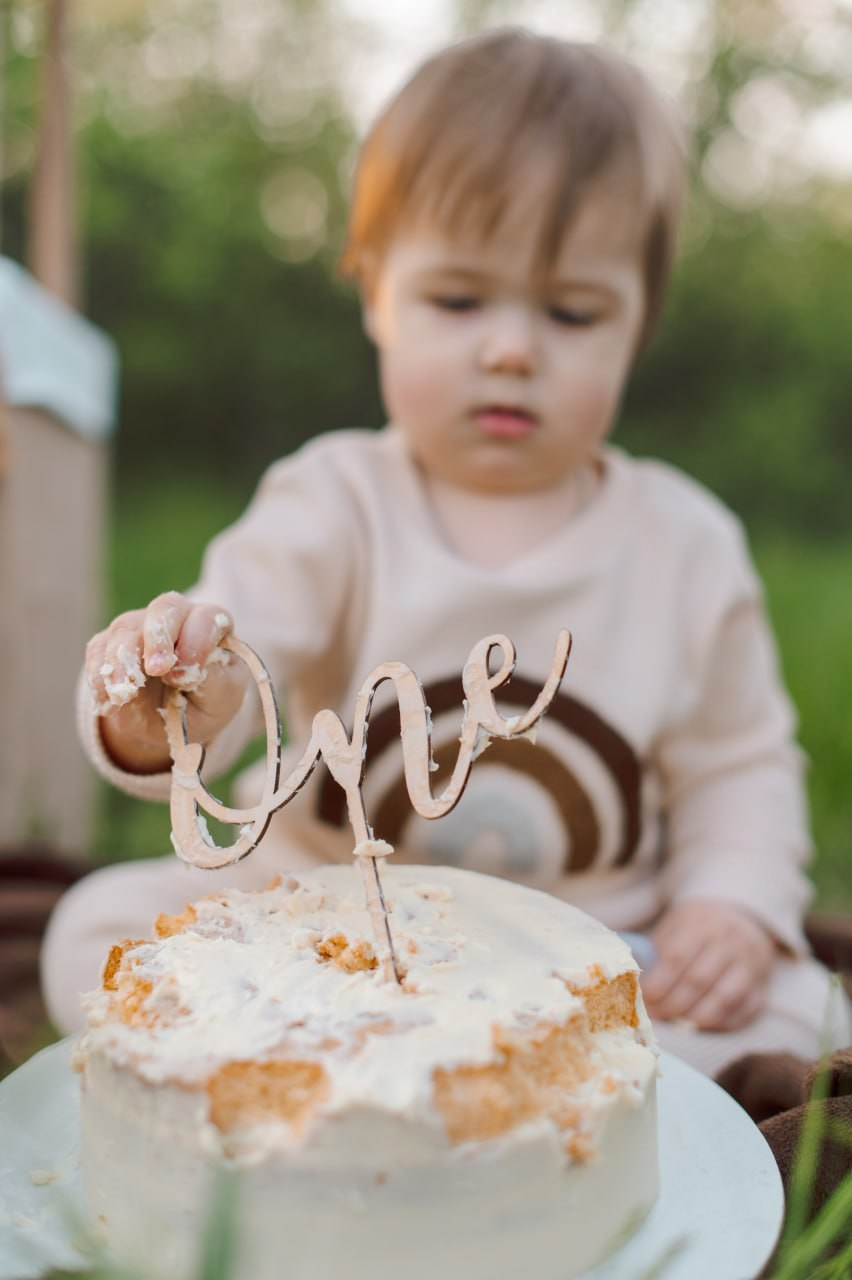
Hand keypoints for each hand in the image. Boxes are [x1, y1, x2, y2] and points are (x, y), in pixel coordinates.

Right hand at [85, 592, 248, 772]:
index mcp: (210, 625)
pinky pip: (98, 650)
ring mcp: (140, 627)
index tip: (185, 677)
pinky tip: (108, 704)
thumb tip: (188, 669)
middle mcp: (176, 618)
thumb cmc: (209, 702)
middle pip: (164, 609)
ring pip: (125, 628)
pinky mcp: (110, 644)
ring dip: (122, 661)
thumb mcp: (223, 697)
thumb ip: (215, 679)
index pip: (206, 618)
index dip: (196, 643)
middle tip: (155, 669)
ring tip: (122, 694)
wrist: (175, 722)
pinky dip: (100, 677)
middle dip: (158, 638)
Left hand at [641, 900, 775, 1031]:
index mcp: (701, 923)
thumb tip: (632, 981)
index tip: (644, 999)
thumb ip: (657, 950)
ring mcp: (751, 963)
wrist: (741, 917)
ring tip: (678, 1023)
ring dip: (697, 1017)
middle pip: (699, 980)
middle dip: (673, 1004)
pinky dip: (724, 1023)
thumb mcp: (676, 925)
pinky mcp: (764, 984)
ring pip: (725, 998)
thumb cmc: (697, 927)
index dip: (659, 983)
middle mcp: (730, 941)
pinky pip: (747, 1010)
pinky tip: (703, 1025)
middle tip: (656, 1016)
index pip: (677, 957)